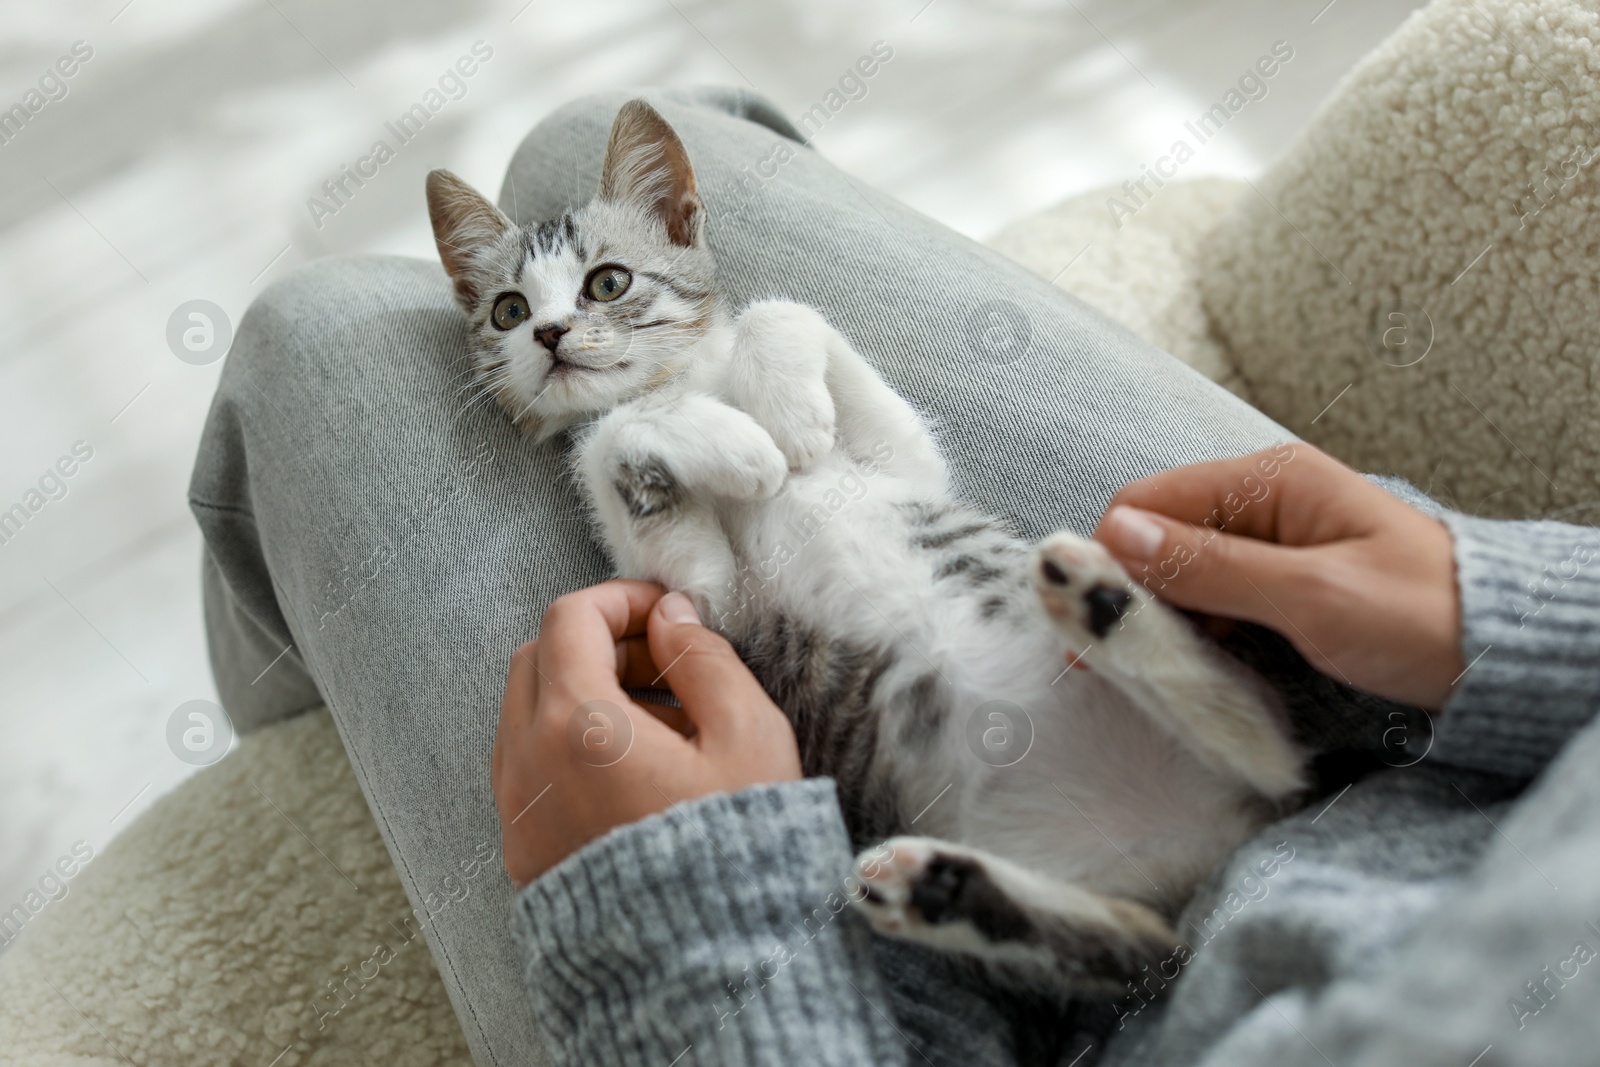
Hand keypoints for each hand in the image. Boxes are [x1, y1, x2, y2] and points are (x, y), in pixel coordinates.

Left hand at [492, 580, 801, 886]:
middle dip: (599, 642)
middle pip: (537, 659)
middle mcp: (527, 763)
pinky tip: (637, 768)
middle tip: (665, 660)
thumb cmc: (736, 854)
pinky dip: (569, 743)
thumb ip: (704, 660)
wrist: (709, 969)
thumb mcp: (747, 739)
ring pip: (527, 713)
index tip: (667, 611)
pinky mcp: (523, 849)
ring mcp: (517, 809)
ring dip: (584, 692)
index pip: (569, 620)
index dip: (620, 599)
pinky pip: (529, 767)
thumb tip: (671, 617)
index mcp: (577, 725)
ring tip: (663, 721)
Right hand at [1092, 443, 1463, 709]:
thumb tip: (1115, 533)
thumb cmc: (1422, 617)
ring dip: (1160, 619)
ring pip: (1180, 574)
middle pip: (1158, 538)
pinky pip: (1213, 601)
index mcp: (1271, 480)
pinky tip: (1188, 668)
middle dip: (1130, 593)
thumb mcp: (1311, 595)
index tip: (1094, 621)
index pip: (1149, 501)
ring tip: (1150, 673)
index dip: (1112, 557)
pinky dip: (1193, 633)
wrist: (1505, 656)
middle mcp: (1263, 500)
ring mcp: (1272, 543)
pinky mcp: (1281, 584)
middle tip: (1112, 661)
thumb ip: (1211, 568)